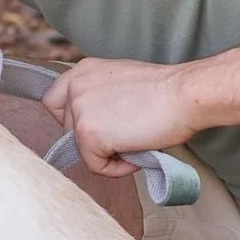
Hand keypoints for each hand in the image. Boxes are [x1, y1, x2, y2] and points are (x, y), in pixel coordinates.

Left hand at [41, 57, 199, 178]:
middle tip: (124, 137)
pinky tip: (137, 154)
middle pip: (66, 129)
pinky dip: (117, 168)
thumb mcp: (122, 82)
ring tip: (136, 144)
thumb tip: (100, 124)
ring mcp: (79, 110)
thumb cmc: (167, 92)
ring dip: (108, 154)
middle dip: (93, 139)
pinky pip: (96, 166)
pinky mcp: (88, 133)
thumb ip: (101, 97)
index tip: (99, 127)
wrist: (185, 95)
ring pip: (82, 150)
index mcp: (82, 70)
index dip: (74, 120)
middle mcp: (74, 87)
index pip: (54, 102)